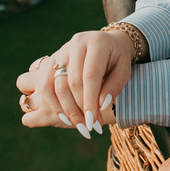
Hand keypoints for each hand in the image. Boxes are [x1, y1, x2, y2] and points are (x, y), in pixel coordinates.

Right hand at [15, 29, 134, 137]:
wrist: (107, 43)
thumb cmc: (118, 59)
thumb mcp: (124, 70)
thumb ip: (114, 86)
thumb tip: (99, 105)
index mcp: (97, 42)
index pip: (90, 75)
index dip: (90, 100)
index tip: (93, 122)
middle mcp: (76, 43)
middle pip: (70, 81)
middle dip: (78, 109)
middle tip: (89, 128)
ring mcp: (61, 51)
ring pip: (52, 83)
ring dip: (63, 109)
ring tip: (77, 125)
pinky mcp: (51, 60)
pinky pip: (45, 84)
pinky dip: (52, 103)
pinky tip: (64, 117)